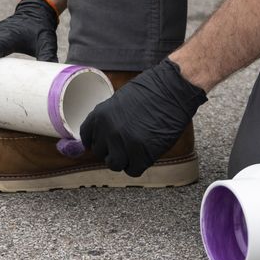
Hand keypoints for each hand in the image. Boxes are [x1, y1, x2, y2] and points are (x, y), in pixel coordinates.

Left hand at [79, 58, 206, 175]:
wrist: (173, 89)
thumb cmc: (151, 91)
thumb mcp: (120, 100)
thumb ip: (109, 119)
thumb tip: (105, 136)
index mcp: (100, 115)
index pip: (86, 137)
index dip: (99, 140)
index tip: (107, 142)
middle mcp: (108, 130)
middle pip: (100, 153)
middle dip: (113, 149)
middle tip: (127, 143)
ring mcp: (124, 143)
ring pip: (114, 165)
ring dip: (124, 160)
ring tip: (136, 151)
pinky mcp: (141, 154)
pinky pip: (133, 170)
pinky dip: (139, 165)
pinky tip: (146, 154)